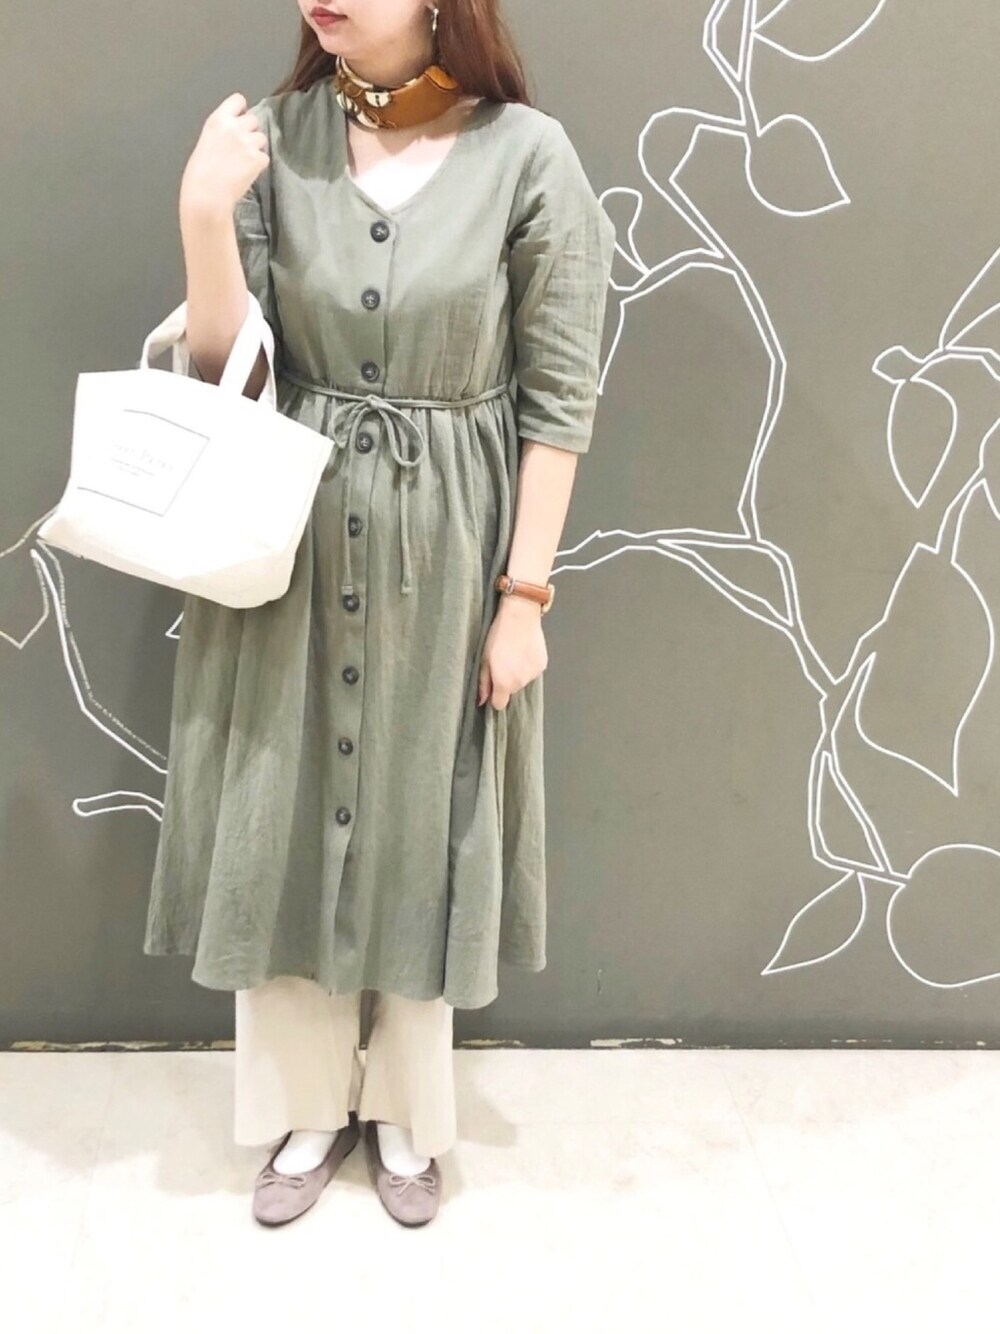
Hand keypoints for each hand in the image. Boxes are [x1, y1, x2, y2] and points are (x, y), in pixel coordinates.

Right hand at [180, 92, 268, 219]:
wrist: (207, 196)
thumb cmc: (199, 174)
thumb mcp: (205, 142)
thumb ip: (221, 133)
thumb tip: (232, 134)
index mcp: (217, 120)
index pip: (238, 100)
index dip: (241, 110)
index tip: (240, 119)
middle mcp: (234, 127)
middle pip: (253, 119)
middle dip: (250, 131)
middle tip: (242, 147)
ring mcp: (247, 143)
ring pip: (262, 138)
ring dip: (256, 148)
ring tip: (244, 162)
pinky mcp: (257, 159)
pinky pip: (265, 157)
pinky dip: (259, 165)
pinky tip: (248, 173)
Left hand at [477, 594, 547, 708]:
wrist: (520, 617)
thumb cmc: (498, 636)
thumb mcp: (484, 659)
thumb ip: (483, 683)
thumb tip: (481, 701)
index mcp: (505, 683)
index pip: (500, 704)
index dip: (495, 696)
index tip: (493, 685)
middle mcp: (521, 683)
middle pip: (511, 691)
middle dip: (506, 681)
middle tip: (502, 662)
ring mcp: (533, 674)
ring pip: (522, 681)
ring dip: (518, 673)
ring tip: (513, 654)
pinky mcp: (542, 665)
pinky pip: (532, 672)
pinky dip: (527, 665)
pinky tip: (523, 651)